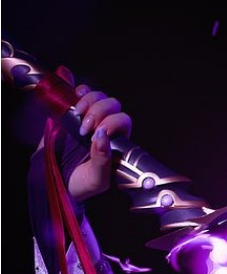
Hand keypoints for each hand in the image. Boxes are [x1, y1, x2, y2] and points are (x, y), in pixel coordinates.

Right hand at [50, 66, 132, 201]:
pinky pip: (80, 92)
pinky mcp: (71, 113)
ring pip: (98, 96)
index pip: (123, 120)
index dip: (111, 122)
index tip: (94, 136)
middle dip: (99, 111)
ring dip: (88, 100)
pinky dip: (78, 89)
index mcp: (117, 142)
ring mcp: (89, 118)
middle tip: (84, 128)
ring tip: (76, 114)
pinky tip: (73, 94)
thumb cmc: (81, 184)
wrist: (55, 182)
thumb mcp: (96, 179)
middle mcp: (106, 128)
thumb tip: (103, 135)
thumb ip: (102, 160)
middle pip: (112, 104)